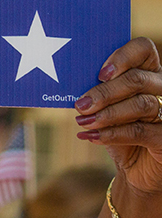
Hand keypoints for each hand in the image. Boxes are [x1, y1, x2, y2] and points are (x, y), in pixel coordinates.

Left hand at [74, 37, 161, 194]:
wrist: (136, 168)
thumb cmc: (118, 130)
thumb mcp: (105, 108)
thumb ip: (95, 92)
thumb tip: (68, 85)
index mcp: (148, 71)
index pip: (143, 49)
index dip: (122, 57)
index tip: (100, 73)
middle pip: (137, 79)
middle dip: (105, 92)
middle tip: (81, 105)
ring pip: (141, 104)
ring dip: (107, 114)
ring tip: (83, 122)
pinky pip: (140, 131)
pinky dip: (112, 134)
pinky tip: (91, 137)